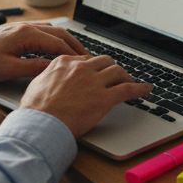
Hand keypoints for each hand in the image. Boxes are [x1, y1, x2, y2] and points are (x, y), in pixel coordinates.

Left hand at [0, 22, 88, 82]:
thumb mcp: (8, 69)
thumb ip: (33, 68)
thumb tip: (53, 69)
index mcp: (26, 34)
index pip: (58, 43)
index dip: (74, 54)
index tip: (86, 64)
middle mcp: (25, 27)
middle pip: (58, 33)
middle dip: (75, 45)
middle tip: (89, 58)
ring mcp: (21, 28)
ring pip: (51, 31)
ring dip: (66, 41)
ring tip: (77, 53)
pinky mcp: (16, 32)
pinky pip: (42, 32)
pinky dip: (54, 39)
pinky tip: (57, 48)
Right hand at [19, 54, 151, 137]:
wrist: (41, 124)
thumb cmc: (35, 110)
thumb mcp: (36, 83)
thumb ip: (48, 76)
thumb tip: (50, 78)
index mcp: (64, 62)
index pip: (85, 58)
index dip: (93, 67)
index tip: (96, 73)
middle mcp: (81, 68)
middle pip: (104, 61)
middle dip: (111, 68)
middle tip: (115, 76)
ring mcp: (94, 82)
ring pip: (117, 71)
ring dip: (125, 76)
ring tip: (130, 81)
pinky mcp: (104, 98)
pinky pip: (128, 89)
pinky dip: (140, 88)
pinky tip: (146, 90)